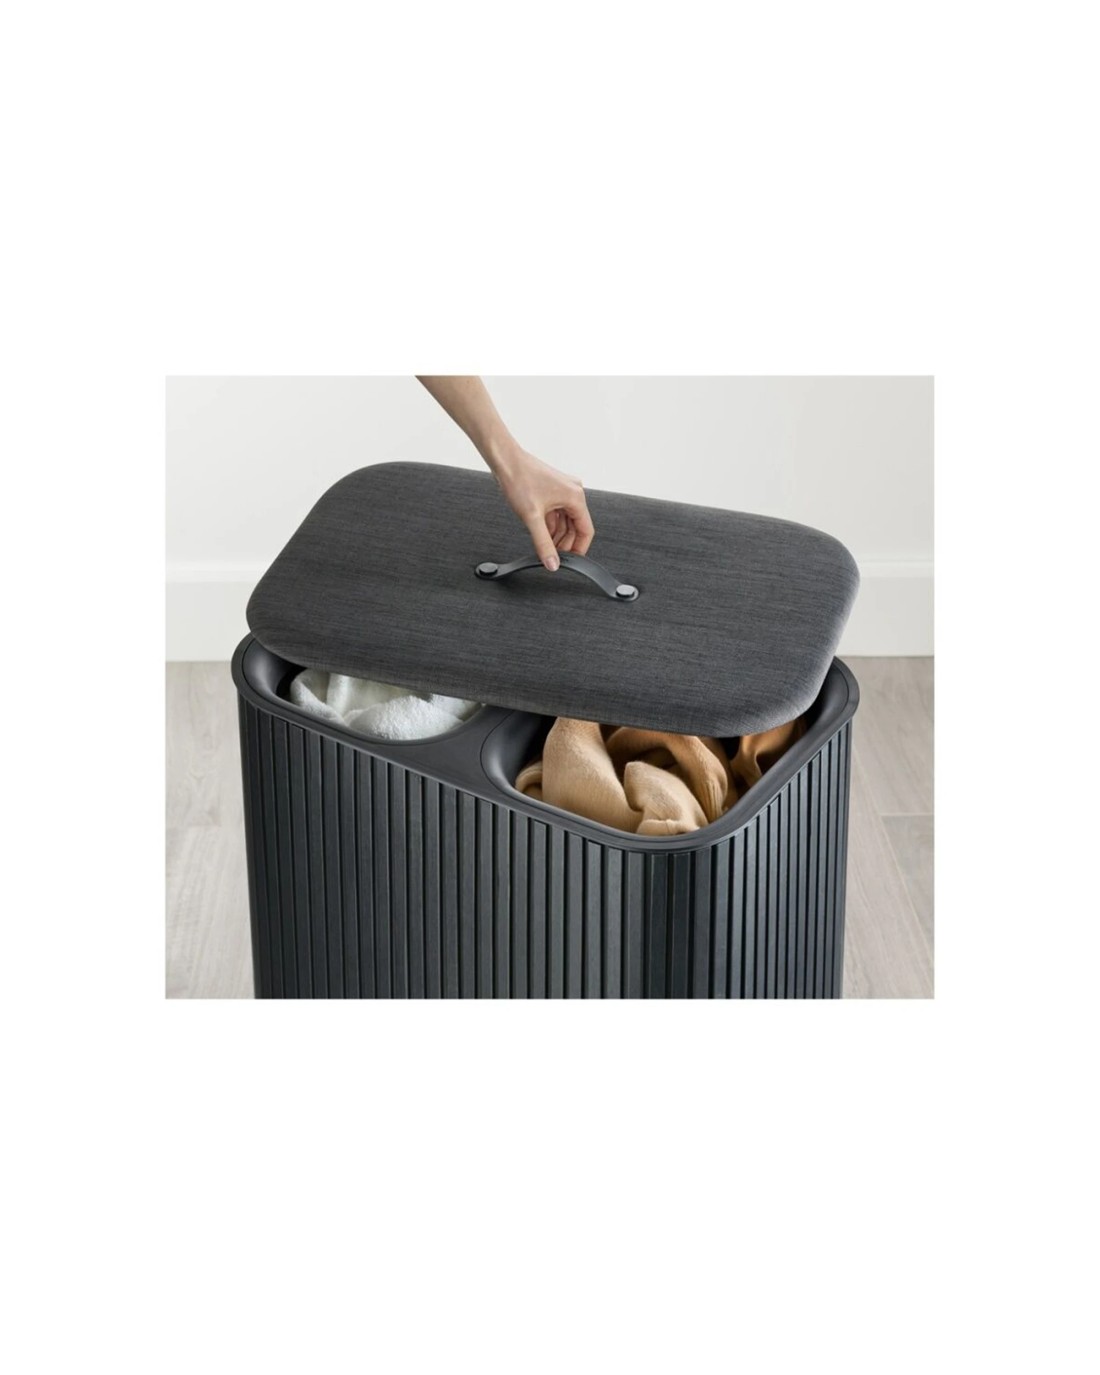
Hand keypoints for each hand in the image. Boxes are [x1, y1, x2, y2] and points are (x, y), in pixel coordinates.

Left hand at [492, 449, 595, 570]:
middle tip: (553, 556)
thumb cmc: (519, 479)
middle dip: (565, 543)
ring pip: (566, 521)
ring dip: (557, 535)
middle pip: (576, 526)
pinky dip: (551, 525)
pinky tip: (541, 533)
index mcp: (575, 497)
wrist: (505, 461)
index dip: (579, 549)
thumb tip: (552, 563)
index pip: (586, 530)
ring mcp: (563, 490)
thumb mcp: (532, 518)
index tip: (571, 561)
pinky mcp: (553, 489)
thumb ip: (543, 544)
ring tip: (545, 546)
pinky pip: (558, 512)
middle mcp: (573, 491)